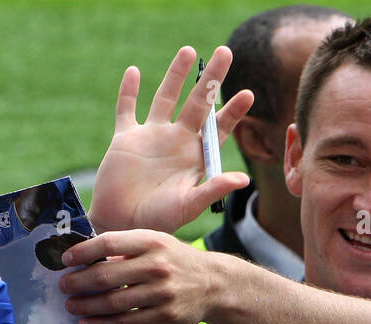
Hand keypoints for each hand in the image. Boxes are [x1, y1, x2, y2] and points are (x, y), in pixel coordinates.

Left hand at [60, 229, 222, 323]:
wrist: (214, 284)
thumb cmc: (175, 261)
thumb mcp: (156, 243)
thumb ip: (125, 248)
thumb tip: (83, 257)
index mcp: (152, 241)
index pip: (108, 243)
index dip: (83, 252)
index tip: (65, 260)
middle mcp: (157, 266)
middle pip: (106, 276)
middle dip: (78, 282)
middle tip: (64, 286)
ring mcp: (162, 293)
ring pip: (113, 302)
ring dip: (86, 305)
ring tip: (71, 305)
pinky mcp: (164, 316)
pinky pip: (126, 322)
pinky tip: (87, 322)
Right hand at [89, 45, 253, 233]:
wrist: (122, 226)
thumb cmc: (158, 221)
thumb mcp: (188, 206)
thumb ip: (212, 189)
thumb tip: (242, 179)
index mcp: (195, 156)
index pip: (219, 128)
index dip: (233, 111)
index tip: (248, 93)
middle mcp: (176, 141)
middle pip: (197, 103)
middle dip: (211, 80)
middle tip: (225, 52)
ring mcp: (151, 137)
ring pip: (165, 98)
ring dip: (176, 75)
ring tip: (189, 50)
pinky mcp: (125, 139)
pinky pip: (126, 109)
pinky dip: (128, 91)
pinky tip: (134, 71)